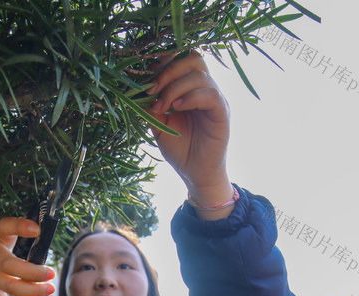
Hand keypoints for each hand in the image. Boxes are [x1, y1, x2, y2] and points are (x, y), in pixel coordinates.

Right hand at [0, 217, 55, 295]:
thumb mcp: (3, 236)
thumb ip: (21, 233)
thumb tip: (47, 231)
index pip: (5, 227)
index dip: (20, 227)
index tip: (38, 230)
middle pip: (9, 265)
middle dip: (32, 272)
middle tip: (51, 274)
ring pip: (9, 287)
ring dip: (32, 291)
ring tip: (49, 289)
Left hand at [146, 50, 232, 204]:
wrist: (195, 174)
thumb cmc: (180, 149)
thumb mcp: (158, 123)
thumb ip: (151, 103)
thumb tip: (136, 85)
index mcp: (191, 87)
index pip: (182, 57)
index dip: (162, 63)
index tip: (145, 82)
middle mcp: (206, 89)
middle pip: (193, 58)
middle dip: (167, 71)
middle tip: (152, 91)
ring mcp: (216, 100)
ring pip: (199, 75)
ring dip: (175, 87)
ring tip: (162, 106)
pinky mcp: (222, 114)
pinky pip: (211, 95)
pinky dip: (191, 97)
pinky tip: (177, 109)